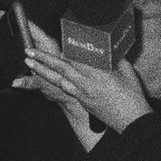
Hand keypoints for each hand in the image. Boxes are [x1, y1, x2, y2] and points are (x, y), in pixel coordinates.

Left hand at [17, 21, 151, 140]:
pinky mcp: (83, 102)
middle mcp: (86, 83)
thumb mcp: (126, 71)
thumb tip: (107, 48)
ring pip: (58, 79)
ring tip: (29, 63)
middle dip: (42, 59)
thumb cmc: (132, 97)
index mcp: (98, 73)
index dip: (62, 47)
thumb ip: (114, 58)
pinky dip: (55, 80)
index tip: (52, 38)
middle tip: (28, 51)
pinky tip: (47, 76)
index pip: (76, 57)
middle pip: (60, 68)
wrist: (131, 123)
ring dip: (42, 70)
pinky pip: (65, 88)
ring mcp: (83, 94)